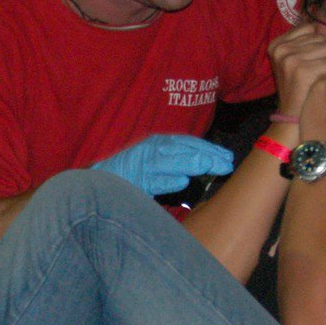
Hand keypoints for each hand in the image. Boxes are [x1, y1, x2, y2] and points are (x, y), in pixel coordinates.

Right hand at [92, 134, 234, 196]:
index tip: (227, 156)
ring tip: (208, 166)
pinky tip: (181, 182)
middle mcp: (150, 150)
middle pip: (181, 149)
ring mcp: (141, 164)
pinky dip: (166, 180)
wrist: (98, 180)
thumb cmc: (130, 172)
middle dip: (205, 155)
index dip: (208, 148)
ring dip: (190, 162)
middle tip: (227, 163)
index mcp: (157, 143)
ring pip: (168, 161)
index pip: (187, 142)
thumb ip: (176, 161)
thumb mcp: (155, 161)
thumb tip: (205, 165)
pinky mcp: (132, 180)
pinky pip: (151, 180)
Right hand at [266, 23, 325, 117]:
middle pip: (319, 38)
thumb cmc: (295, 84)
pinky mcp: (301, 71)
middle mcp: (280, 49)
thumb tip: (318, 25)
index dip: (314, 44)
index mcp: (276, 44)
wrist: (291, 112)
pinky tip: (317, 81)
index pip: (309, 28)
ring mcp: (289, 59)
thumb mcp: (290, 58)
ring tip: (314, 75)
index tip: (306, 59)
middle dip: (321, 54)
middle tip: (311, 70)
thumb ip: (301, 40)